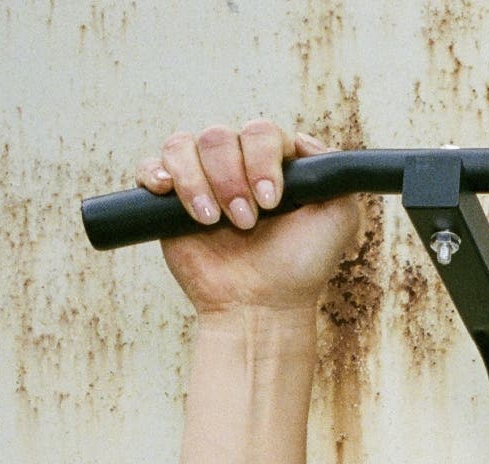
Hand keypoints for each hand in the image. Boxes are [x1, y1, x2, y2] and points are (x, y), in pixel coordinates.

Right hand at [136, 119, 364, 315]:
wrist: (260, 306)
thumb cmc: (301, 266)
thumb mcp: (339, 218)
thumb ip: (335, 172)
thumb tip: (301, 138)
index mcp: (274, 163)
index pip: (260, 132)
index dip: (262, 161)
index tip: (271, 202)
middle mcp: (236, 164)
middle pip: (218, 136)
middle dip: (230, 179)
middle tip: (245, 221)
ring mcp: (201, 180)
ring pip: (182, 146)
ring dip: (197, 183)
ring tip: (212, 222)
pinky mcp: (168, 201)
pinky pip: (150, 165)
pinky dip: (154, 173)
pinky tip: (166, 191)